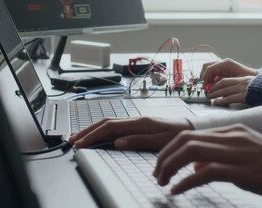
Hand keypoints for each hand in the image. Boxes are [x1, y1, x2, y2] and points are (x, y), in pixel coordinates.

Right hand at [69, 117, 193, 149]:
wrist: (189, 127)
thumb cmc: (178, 134)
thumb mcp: (161, 141)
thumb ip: (139, 140)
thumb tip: (117, 142)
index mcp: (140, 122)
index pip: (110, 127)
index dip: (93, 135)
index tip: (81, 143)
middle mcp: (135, 119)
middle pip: (105, 122)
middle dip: (87, 131)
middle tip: (72, 140)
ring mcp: (136, 121)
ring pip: (109, 123)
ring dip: (93, 130)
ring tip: (79, 137)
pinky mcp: (137, 124)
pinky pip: (116, 126)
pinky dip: (103, 130)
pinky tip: (98, 135)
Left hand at [153, 124, 261, 195]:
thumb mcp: (242, 153)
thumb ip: (217, 156)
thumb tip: (194, 168)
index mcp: (230, 130)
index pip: (191, 134)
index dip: (171, 149)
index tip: (162, 163)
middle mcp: (230, 136)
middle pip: (185, 140)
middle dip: (165, 156)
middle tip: (157, 173)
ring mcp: (235, 151)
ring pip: (191, 152)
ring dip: (170, 167)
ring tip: (163, 181)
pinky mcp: (239, 169)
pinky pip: (204, 173)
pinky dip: (186, 182)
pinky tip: (178, 189)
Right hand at [201, 58, 256, 86]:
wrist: (255, 78)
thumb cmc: (248, 78)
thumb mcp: (236, 80)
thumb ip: (223, 82)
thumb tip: (212, 86)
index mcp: (226, 63)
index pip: (210, 68)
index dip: (205, 77)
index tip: (205, 86)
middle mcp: (223, 63)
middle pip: (206, 66)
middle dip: (204, 77)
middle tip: (205, 87)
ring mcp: (222, 66)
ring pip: (208, 70)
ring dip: (207, 79)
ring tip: (209, 88)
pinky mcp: (223, 71)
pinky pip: (213, 74)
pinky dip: (211, 80)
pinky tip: (213, 87)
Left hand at [207, 76, 252, 105]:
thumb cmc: (261, 90)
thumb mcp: (253, 85)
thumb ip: (244, 86)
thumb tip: (233, 92)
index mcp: (243, 79)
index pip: (226, 80)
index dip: (217, 83)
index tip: (212, 87)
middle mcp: (242, 82)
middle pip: (223, 83)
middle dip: (213, 88)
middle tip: (208, 92)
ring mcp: (242, 89)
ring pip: (224, 90)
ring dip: (215, 93)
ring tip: (209, 96)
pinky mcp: (244, 96)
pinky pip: (230, 98)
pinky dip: (221, 100)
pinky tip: (216, 102)